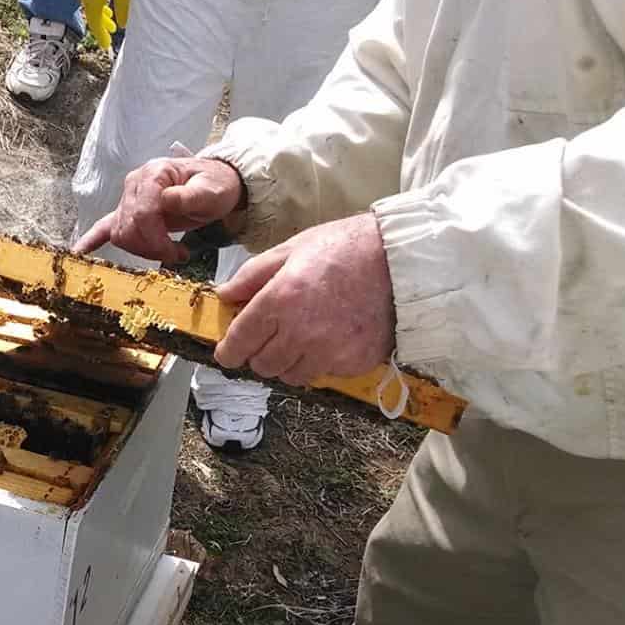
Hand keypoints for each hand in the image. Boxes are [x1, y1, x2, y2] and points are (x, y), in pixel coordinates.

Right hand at [75, 157, 243, 263]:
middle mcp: (135, 183)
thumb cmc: (214, 186)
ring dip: (140, 249)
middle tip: (177, 255)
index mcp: (154, 174)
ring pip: (120, 233)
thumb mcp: (211, 190)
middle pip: (129, 225)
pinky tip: (79, 254)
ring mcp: (128, 196)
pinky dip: (92, 239)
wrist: (213, 184)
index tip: (178, 253)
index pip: (143, 213)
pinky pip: (104, 225)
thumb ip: (189, 196)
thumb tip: (166, 199)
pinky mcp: (126, 210)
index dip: (156, 239)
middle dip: (151, 248)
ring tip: (167, 252)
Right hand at [78, 0, 131, 51]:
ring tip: (111, 19)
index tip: (106, 46)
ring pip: (93, 3)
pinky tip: (106, 0)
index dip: (101, 35)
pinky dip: (100, 1)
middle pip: (93, 13)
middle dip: (102, 25)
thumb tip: (123, 24)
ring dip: (102, 13)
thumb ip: (123, 6)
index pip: (95, 22)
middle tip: (111, 34)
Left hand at [215, 213, 395, 385]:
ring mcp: (329, 352)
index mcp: (280, 300)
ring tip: (302, 337)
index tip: (227, 353)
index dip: (228, 351)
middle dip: (260, 353)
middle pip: (262, 365)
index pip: (240, 342)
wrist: (399, 261)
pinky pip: (323, 374)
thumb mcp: (292, 249)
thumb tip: (225, 294)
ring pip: (290, 376)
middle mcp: (301, 332)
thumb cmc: (345, 248)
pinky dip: (320, 362)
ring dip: (288, 362)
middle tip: (271, 336)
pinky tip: (330, 337)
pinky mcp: (353, 363)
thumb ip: (252, 275)